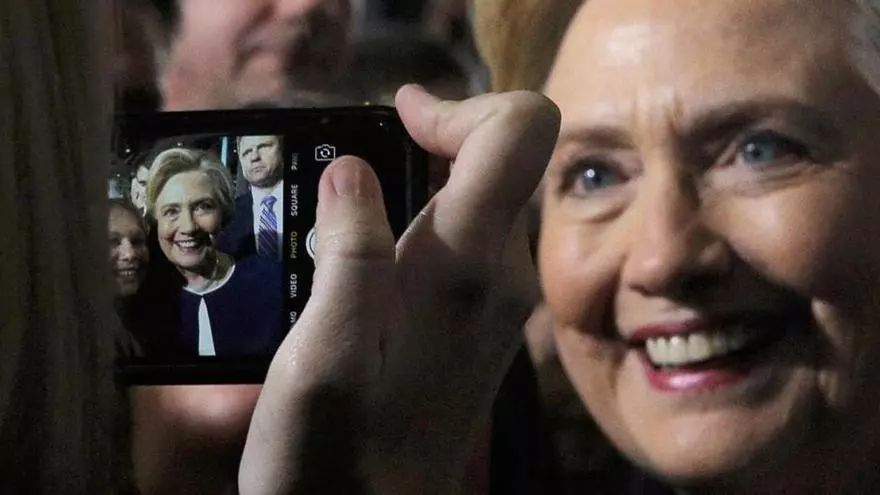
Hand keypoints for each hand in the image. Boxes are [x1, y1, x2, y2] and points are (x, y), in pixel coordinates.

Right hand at [239, 85, 559, 493]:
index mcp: (468, 269)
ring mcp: (497, 301)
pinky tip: (367, 250)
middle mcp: (501, 277)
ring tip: (349, 204)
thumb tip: (355, 171)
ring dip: (421, 179)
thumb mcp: (320, 355)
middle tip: (355, 160)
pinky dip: (423, 218)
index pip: (517, 131)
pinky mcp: (480, 321)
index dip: (457, 104)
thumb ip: (347, 255)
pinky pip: (468, 238)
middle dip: (433, 137)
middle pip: (502, 157)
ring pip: (483, 196)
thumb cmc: (336, 457)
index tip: (395, 116)